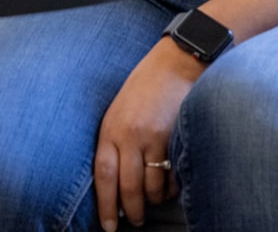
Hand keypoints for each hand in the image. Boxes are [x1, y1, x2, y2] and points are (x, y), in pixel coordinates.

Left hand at [94, 41, 202, 228]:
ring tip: (155, 202)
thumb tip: (114, 179)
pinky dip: (172, 186)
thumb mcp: (119, 110)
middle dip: (132, 211)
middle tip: (136, 221)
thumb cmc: (145, 88)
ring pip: (152, 186)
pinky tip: (171, 186)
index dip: (105, 205)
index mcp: (110, 129)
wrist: (175, 63)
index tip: (108, 225)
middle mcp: (128, 135)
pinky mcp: (174, 137)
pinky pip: (173, 175)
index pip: (103, 176)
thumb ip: (115, 139)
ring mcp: (152, 137)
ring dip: (154, 200)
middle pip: (127, 187)